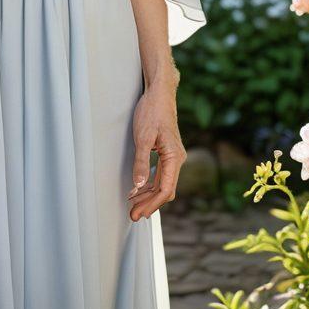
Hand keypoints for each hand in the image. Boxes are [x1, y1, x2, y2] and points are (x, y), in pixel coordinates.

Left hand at [127, 80, 185, 221]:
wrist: (159, 94)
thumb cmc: (152, 112)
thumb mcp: (143, 137)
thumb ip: (141, 162)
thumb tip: (138, 186)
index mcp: (174, 157)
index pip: (165, 189)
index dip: (151, 204)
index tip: (138, 213)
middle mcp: (177, 159)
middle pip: (165, 190)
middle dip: (149, 204)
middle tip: (132, 215)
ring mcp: (173, 157)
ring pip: (163, 183)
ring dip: (148, 195)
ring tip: (133, 205)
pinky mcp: (167, 153)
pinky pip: (161, 174)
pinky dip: (150, 184)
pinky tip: (139, 189)